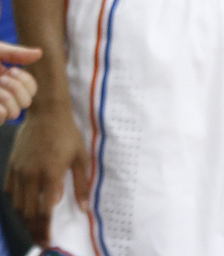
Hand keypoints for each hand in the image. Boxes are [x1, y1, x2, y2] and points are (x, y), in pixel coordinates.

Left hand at [0, 43, 41, 121]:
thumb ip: (16, 54)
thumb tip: (40, 54)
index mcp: (6, 82)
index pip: (31, 89)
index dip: (26, 81)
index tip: (11, 70)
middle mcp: (2, 96)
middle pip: (27, 102)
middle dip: (16, 88)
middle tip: (1, 79)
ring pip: (15, 113)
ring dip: (7, 98)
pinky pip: (2, 118)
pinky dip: (0, 110)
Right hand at [4, 103, 88, 244]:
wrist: (47, 113)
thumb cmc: (67, 134)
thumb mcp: (80, 157)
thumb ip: (81, 184)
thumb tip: (84, 208)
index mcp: (50, 175)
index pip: (44, 212)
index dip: (45, 230)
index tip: (49, 241)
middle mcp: (31, 176)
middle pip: (28, 213)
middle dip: (34, 230)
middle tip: (42, 239)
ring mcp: (19, 172)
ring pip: (17, 205)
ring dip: (25, 219)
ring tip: (34, 226)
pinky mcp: (11, 166)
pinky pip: (9, 192)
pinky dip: (16, 203)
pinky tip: (24, 206)